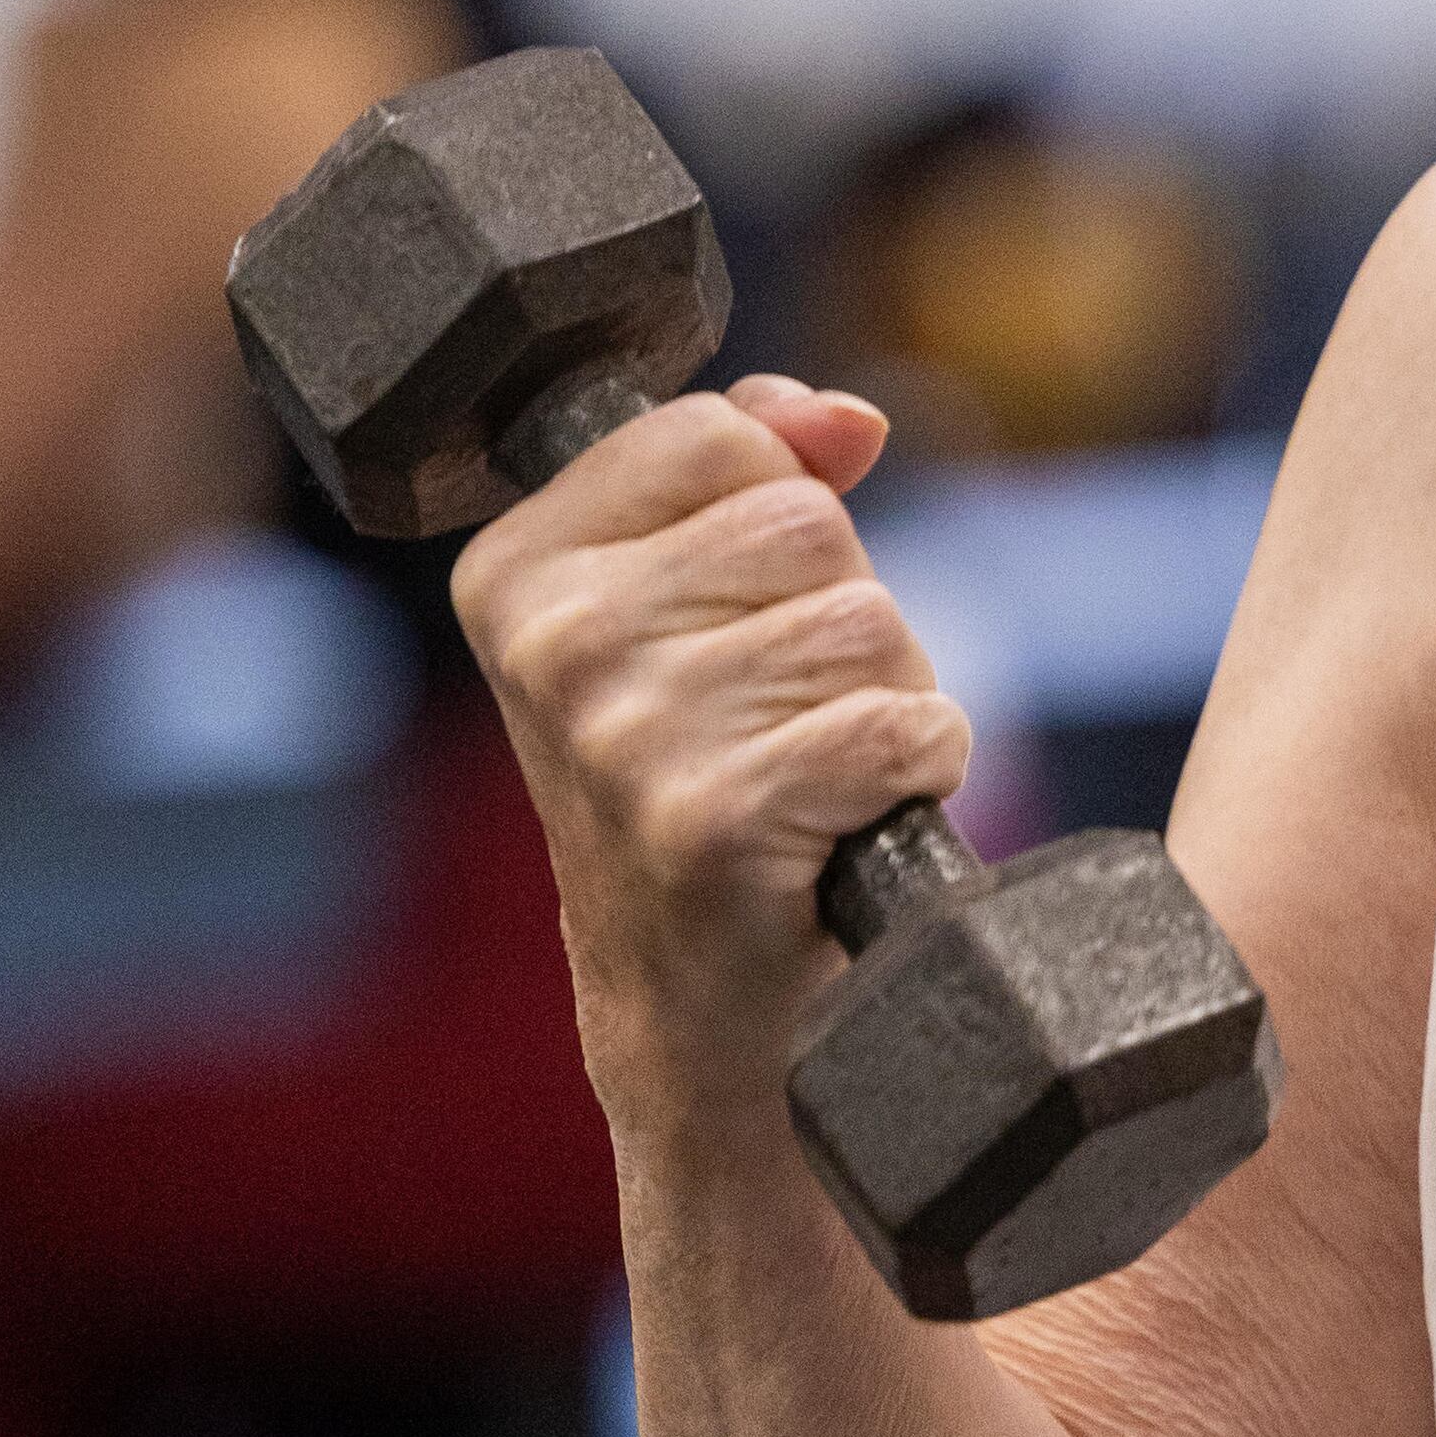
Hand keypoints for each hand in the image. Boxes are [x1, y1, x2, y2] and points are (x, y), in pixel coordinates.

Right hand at [454, 376, 971, 1109]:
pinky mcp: (711, 823)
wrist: (694, 1016)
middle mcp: (551, 644)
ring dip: (886, 699)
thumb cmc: (703, 794)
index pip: (720, 436)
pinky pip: (898, 725)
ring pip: (868, 622)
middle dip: (844, 617)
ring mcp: (624, 736)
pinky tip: (848, 824)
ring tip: (816, 778)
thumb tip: (840, 420)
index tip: (743, 621)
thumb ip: (747, 477)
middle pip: (808, 524)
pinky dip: (918, 770)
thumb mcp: (688, 617)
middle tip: (789, 721)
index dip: (784, 515)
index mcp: (517, 572)